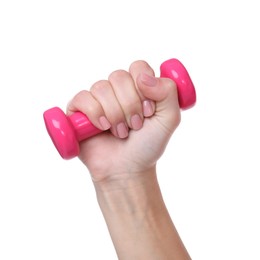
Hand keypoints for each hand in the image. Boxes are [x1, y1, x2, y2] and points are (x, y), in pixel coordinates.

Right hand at [67, 60, 179, 183]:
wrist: (127, 169)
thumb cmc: (147, 145)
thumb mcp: (169, 119)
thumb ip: (168, 92)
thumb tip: (143, 77)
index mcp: (138, 87)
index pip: (138, 67)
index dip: (144, 88)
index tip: (149, 111)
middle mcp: (117, 90)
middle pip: (119, 76)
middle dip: (130, 106)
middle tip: (135, 126)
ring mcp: (97, 99)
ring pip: (101, 88)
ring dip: (115, 114)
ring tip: (120, 132)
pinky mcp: (79, 110)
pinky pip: (83, 98)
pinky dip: (95, 114)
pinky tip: (102, 128)